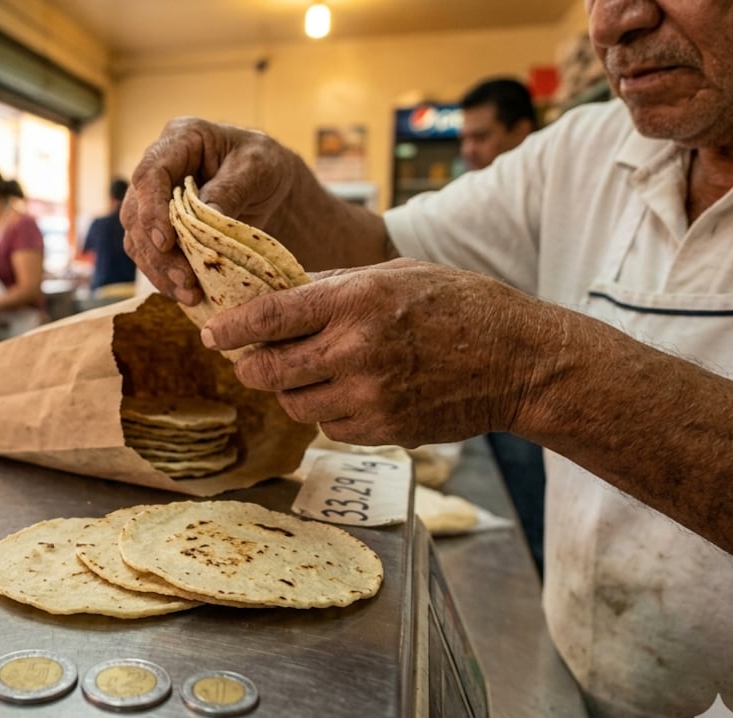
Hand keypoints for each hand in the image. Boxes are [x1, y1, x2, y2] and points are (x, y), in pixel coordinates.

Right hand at [120, 118, 313, 304]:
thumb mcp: (257, 168)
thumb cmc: (263, 165)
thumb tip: (204, 219)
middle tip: (185, 280)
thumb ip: (230, 189)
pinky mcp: (159, 228)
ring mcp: (154, 200)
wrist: (268, 184)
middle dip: (157, 252)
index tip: (166, 242)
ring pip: (137, 239)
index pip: (150, 174)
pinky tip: (186, 294)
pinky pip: (150, 256)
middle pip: (135, 213)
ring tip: (189, 294)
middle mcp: (159, 169)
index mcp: (180, 139)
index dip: (152, 209)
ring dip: (159, 270)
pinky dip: (165, 277)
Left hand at [201, 260, 557, 446]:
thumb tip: (275, 292)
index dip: (231, 328)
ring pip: (295, 404)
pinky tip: (350, 393)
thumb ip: (332, 284)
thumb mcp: (395, 273)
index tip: (213, 333)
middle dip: (251, 366)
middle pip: (269, 371)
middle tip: (252, 359)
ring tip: (313, 372)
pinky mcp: (384, 430)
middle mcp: (356, 350)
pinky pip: (329, 427)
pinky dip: (328, 412)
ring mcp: (370, 396)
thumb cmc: (458, 305)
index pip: (269, 317)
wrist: (519, 360)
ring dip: (291, 390)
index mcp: (356, 300)